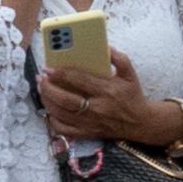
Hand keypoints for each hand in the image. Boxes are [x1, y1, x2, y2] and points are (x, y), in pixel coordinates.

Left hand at [39, 53, 157, 143]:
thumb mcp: (130, 74)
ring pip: (61, 114)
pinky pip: (65, 130)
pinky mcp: (88, 133)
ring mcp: (91, 122)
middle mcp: (97, 108)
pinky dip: (53, 121)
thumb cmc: (132, 95)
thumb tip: (105, 48)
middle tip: (41, 78)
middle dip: (49, 88)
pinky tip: (49, 110)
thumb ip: (119, 59)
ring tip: (41, 90)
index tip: (48, 68)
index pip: (78, 80)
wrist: (141, 122)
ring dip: (47, 101)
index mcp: (107, 90)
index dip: (60, 73)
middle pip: (66, 99)